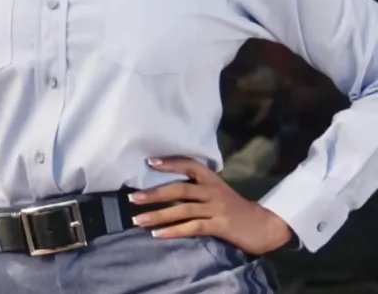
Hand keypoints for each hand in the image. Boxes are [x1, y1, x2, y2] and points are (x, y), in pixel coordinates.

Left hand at [129, 157, 292, 254]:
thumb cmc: (236, 208)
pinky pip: (192, 228)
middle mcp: (213, 191)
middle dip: (154, 194)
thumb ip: (198, 188)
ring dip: (158, 216)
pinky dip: (173, 231)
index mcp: (212, 180)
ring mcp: (216, 209)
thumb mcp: (218, 192)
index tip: (149, 162)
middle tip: (133, 198)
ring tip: (138, 220)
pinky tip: (158, 234)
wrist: (265, 226)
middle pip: (179, 190)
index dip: (170, 163)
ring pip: (182, 210)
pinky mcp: (219, 226)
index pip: (189, 165)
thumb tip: (167, 189)